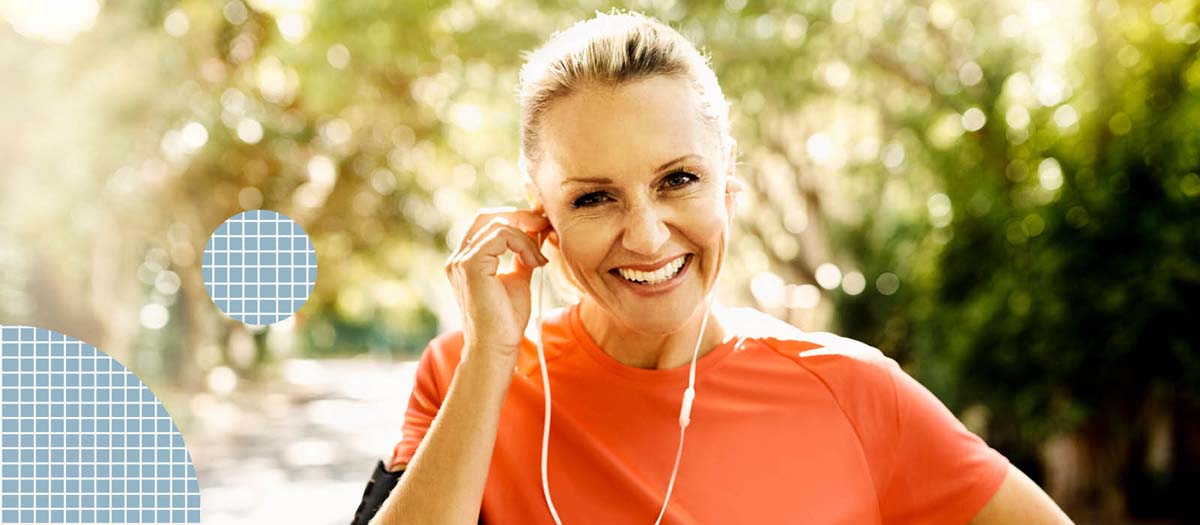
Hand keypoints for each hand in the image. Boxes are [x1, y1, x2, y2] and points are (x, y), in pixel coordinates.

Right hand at [444, 206, 550, 364]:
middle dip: (520, 217)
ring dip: (526, 237)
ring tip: (539, 260)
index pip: (487, 224)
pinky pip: (501, 236)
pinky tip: (534, 263)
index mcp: (466, 260)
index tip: (541, 227)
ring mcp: (461, 260)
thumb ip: (522, 256)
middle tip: (544, 225)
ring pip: (498, 225)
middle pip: (487, 217)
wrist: (497, 346)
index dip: (515, 220)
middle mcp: (459, 258)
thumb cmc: (506, 320)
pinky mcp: (471, 265)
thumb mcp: (518, 279)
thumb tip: (536, 234)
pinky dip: (523, 244)